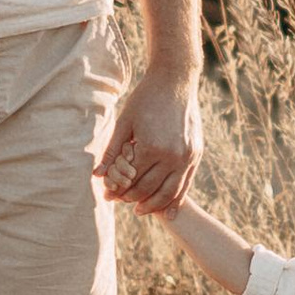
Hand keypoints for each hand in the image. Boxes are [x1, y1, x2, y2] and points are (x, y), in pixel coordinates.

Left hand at [94, 65, 201, 214]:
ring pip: (169, 192)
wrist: (175, 81)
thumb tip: (98, 175)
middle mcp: (172, 156)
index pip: (131, 180)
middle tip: (120, 202)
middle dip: (131, 198)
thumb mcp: (124, 122)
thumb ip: (112, 151)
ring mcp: (187, 157)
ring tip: (140, 210)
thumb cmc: (145, 99)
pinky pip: (186, 184)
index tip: (108, 195)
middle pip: (149, 188)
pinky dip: (176, 200)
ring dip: (154, 205)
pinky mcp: (196, 155)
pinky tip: (169, 213)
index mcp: (151, 147)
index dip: (117, 190)